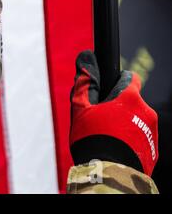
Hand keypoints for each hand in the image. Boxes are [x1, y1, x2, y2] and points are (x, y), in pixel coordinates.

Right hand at [69, 51, 158, 175]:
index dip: (116, 83)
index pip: (130, 78)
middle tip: (99, 120)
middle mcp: (146, 111)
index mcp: (130, 98)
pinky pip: (139, 138)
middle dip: (117, 107)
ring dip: (123, 124)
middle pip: (130, 102)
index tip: (106, 92)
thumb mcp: (81, 108)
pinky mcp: (153, 150)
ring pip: (135, 120)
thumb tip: (86, 59)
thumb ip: (84, 82)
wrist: (109, 174)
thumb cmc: (93, 139)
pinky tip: (114, 148)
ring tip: (105, 138)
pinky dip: (128, 140)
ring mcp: (151, 131)